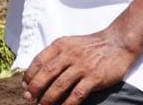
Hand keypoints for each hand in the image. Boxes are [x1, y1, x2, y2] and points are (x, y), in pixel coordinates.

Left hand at [22, 29, 139, 104]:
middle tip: (29, 98)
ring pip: (59, 85)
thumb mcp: (70, 43)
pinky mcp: (94, 78)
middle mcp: (69, 55)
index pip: (39, 61)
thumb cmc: (91, 45)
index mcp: (60, 45)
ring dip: (48, 98)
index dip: (30, 74)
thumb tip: (39, 70)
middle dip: (35, 87)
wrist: (118, 43)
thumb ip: (55, 54)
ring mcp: (82, 66)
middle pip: (46, 74)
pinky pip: (77, 94)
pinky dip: (67, 104)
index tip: (25, 85)